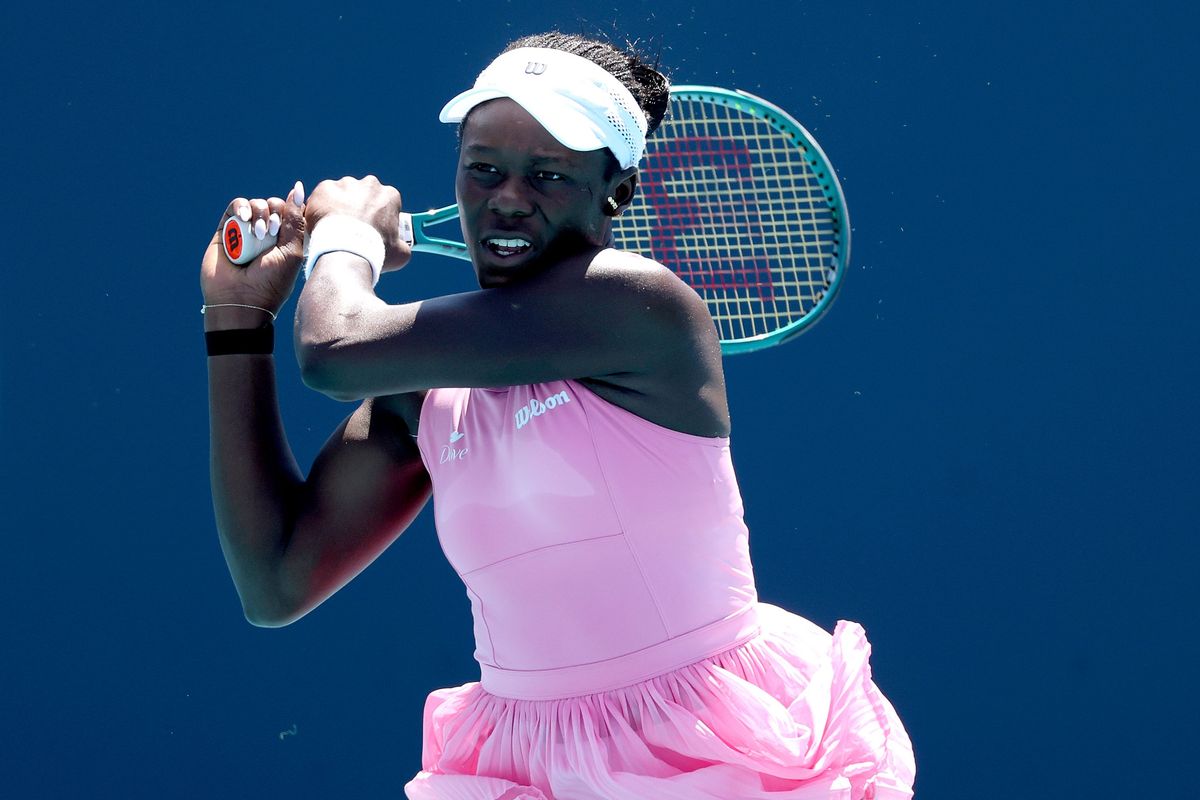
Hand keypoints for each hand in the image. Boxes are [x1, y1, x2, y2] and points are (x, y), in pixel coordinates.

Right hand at [200, 182, 306, 321]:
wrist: (240, 300)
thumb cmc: (271, 282)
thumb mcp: (291, 251)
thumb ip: (295, 219)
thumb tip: (299, 188)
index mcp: (287, 240)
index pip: (292, 212)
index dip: (290, 213)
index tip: (286, 230)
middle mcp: (267, 235)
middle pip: (274, 205)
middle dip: (274, 214)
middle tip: (269, 233)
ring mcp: (246, 232)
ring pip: (256, 204)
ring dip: (259, 212)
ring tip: (256, 233)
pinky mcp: (226, 230)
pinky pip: (236, 207)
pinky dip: (242, 207)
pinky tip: (244, 218)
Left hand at [304, 175, 411, 272]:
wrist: (346, 252)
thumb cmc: (375, 252)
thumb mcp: (400, 254)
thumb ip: (402, 245)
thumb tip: (402, 248)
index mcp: (390, 195)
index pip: (385, 201)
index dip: (378, 215)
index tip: (372, 228)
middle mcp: (369, 184)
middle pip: (363, 193)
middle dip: (358, 206)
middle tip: (352, 227)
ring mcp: (346, 184)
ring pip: (342, 193)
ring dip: (339, 206)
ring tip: (335, 227)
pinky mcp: (325, 188)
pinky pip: (323, 196)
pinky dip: (322, 207)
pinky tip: (322, 223)